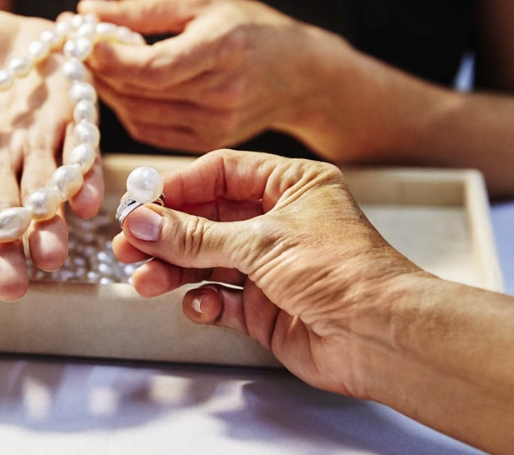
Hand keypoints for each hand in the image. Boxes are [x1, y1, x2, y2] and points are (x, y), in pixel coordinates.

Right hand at [0, 10, 103, 300]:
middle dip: (5, 252)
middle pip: (2, 215)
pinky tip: (89, 203)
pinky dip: (87, 177)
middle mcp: (1, 162)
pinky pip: (83, 153)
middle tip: (10, 289)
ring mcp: (40, 144)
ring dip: (50, 226)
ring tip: (53, 258)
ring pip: (46, 194)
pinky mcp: (75, 119)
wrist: (4, 23)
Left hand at [77, 0, 356, 154]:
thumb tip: (85, 11)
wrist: (301, 75)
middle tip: (79, 52)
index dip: (111, 60)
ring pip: (139, 116)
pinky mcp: (207, 140)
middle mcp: (221, 92)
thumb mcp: (200, 3)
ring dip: (110, 93)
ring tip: (98, 68)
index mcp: (223, 48)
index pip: (154, 67)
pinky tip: (123, 89)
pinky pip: (150, 131)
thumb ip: (141, 10)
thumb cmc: (250, 27)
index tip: (83, 42)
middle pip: (140, 93)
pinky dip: (128, 111)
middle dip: (101, 73)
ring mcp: (215, 123)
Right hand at [113, 149, 425, 397]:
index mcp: (290, 186)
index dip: (179, 186)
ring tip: (144, 280)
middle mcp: (279, 221)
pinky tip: (198, 305)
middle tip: (129, 245)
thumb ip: (196, 236)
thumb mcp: (261, 243)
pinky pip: (220, 297)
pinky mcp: (264, 306)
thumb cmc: (345, 273)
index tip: (140, 202)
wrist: (384, 338)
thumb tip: (144, 222)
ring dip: (174, 269)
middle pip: (207, 218)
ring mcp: (270, 265)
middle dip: (167, 233)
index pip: (222, 174)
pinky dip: (203, 301)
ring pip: (207, 259)